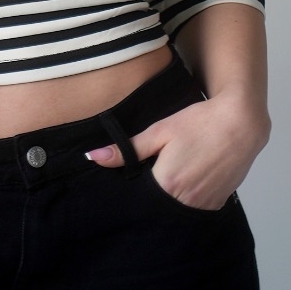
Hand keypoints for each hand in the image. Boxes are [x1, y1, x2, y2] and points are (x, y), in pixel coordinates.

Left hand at [85, 92, 269, 210]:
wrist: (240, 123)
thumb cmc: (198, 123)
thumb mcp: (160, 131)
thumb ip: (128, 149)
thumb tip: (93, 156)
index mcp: (167, 184)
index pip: (138, 199)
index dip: (130, 190)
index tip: (126, 178)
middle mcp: (186, 201)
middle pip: (156, 207)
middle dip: (148, 195)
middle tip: (148, 172)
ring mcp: (204, 205)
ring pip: (175, 210)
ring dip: (167, 197)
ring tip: (167, 172)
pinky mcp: (217, 204)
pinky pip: (193, 209)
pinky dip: (185, 198)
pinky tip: (185, 177)